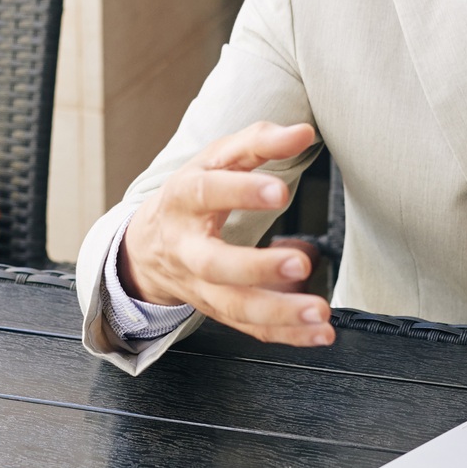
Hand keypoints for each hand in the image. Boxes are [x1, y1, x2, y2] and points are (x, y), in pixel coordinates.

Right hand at [120, 122, 333, 346]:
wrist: (147, 246)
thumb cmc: (191, 194)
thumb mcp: (216, 159)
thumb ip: (259, 142)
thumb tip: (302, 133)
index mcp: (183, 199)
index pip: (207, 192)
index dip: (242, 191)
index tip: (282, 191)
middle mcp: (187, 248)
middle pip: (215, 264)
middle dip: (257, 267)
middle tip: (300, 264)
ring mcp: (201, 285)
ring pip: (234, 306)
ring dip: (279, 312)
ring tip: (319, 312)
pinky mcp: (218, 310)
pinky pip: (251, 327)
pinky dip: (287, 334)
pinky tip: (318, 332)